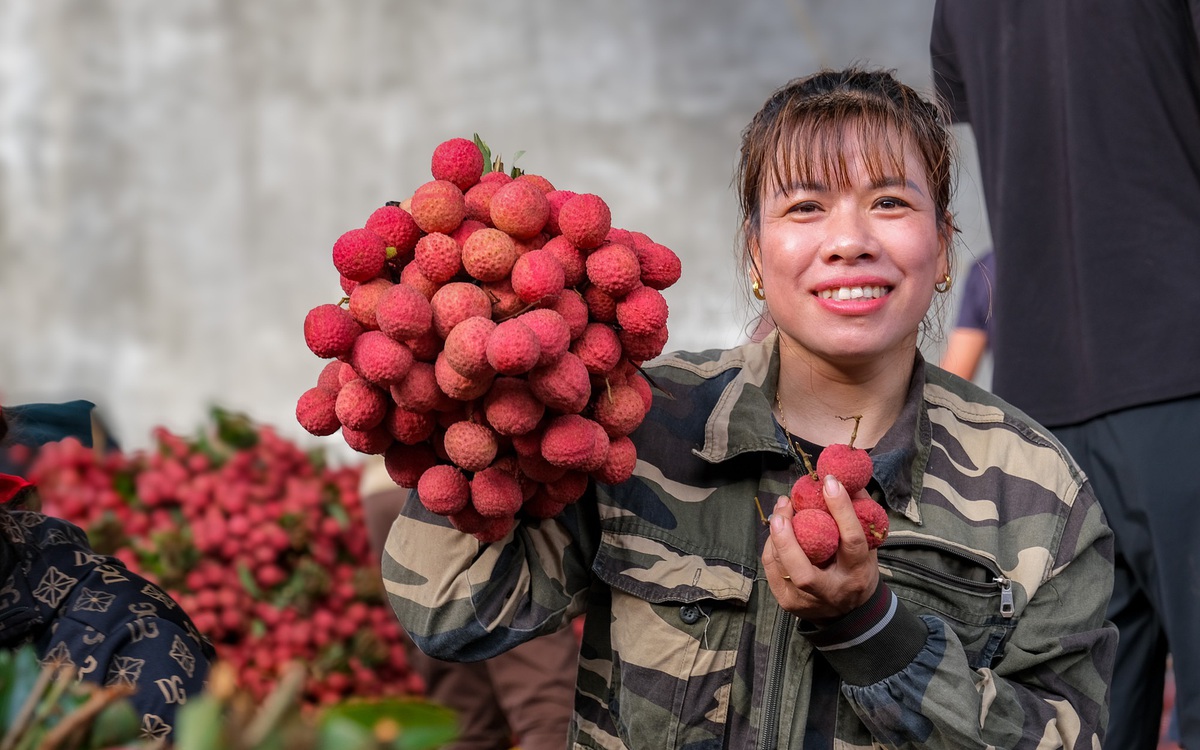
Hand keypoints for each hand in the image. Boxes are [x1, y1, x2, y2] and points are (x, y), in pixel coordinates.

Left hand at [762, 475, 879, 620]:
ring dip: (776, 536)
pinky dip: (772, 547)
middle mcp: (831, 590)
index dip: (840, 509)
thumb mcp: (868, 546)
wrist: (850, 613)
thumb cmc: (857, 570)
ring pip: (782, 568)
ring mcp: (807, 600)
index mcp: (857, 572)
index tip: (829, 482)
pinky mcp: (788, 602)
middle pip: (803, 571)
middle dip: (788, 538)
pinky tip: (777, 531)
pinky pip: (772, 570)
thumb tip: (848, 479)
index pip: (851, 540)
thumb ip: (860, 514)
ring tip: (781, 510)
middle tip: (784, 506)